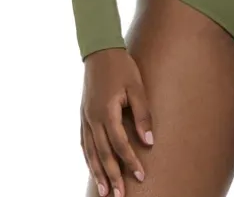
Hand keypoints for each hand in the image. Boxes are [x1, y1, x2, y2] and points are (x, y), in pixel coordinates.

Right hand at [80, 47, 154, 196]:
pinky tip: (93, 167)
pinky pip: (84, 142)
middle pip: (103, 154)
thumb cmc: (122, 67)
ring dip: (98, 173)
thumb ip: (143, 114)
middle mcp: (93, 119)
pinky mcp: (83, 115)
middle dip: (112, 176)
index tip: (141, 176)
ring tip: (104, 192)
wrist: (100, 51)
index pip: (120, 144)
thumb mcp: (137, 87)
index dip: (130, 161)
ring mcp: (86, 118)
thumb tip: (150, 141)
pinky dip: (88, 158)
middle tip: (120, 196)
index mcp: (106, 112)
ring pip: (90, 152)